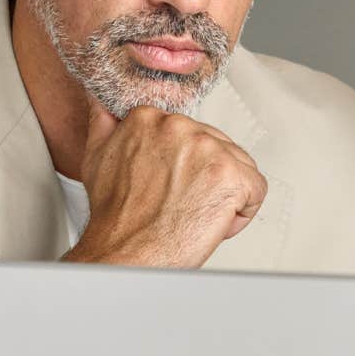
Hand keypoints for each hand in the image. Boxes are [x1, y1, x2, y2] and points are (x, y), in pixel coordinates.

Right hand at [62, 98, 266, 267]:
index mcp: (150, 117)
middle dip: (207, 181)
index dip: (186, 168)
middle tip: (178, 204)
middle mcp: (180, 126)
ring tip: (192, 213)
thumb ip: (106, 121)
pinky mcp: (230, 176)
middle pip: (220, 149)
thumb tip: (105, 101)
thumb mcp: (98, 155)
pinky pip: (256, 191)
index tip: (168, 185)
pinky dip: (241, 214)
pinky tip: (212, 223)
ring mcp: (208, 149)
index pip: (193, 135)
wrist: (126, 253)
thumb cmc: (117, 216)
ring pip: (240, 169)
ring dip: (224, 196)